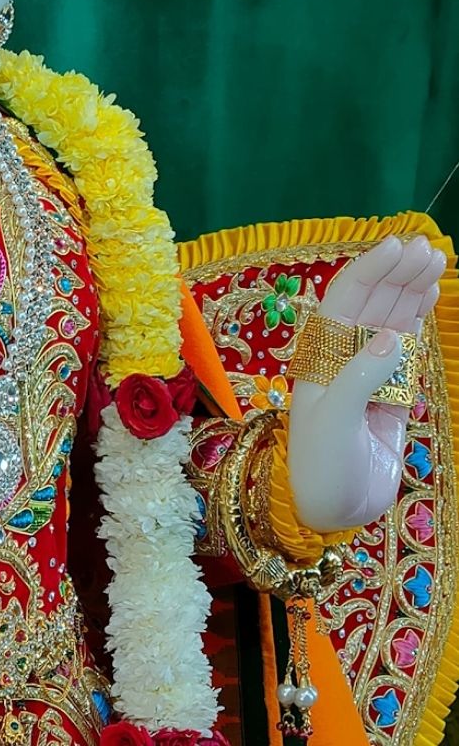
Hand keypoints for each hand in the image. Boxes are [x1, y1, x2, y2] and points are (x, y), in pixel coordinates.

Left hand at [288, 234, 444, 532]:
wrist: (329, 510)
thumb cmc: (319, 465)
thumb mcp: (331, 420)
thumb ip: (360, 377)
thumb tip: (392, 336)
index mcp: (320, 354)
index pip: (346, 298)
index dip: (371, 269)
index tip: (397, 245)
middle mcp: (342, 357)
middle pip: (371, 302)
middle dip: (397, 272)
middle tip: (427, 248)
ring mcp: (367, 374)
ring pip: (390, 320)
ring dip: (409, 290)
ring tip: (434, 260)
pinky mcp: (390, 397)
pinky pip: (404, 350)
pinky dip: (415, 322)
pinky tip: (425, 298)